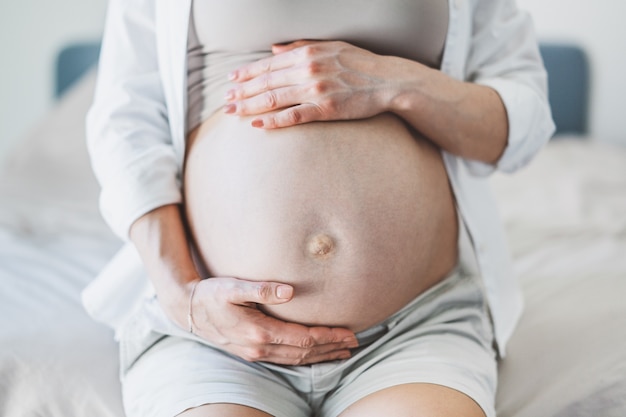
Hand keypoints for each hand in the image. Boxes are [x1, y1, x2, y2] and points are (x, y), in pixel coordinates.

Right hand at [186, 276, 358, 364]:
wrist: (187, 310)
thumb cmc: (210, 294)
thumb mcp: (233, 287)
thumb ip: (262, 288)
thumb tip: (290, 291)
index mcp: (259, 332)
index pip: (303, 339)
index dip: (327, 337)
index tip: (348, 333)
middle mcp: (259, 348)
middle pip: (304, 353)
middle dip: (331, 348)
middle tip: (354, 343)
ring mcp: (255, 353)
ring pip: (296, 360)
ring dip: (321, 356)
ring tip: (342, 351)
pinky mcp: (252, 352)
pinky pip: (285, 360)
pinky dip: (305, 359)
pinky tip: (315, 355)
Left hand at [224, 40, 399, 127]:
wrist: (388, 80)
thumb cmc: (361, 63)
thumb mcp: (331, 47)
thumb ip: (301, 47)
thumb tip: (275, 50)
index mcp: (308, 53)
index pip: (269, 64)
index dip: (248, 73)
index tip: (231, 80)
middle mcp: (308, 69)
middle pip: (266, 82)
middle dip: (242, 91)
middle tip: (225, 101)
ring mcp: (316, 90)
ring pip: (274, 99)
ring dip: (250, 106)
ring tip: (233, 113)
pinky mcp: (326, 109)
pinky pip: (293, 117)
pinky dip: (273, 121)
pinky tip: (257, 125)